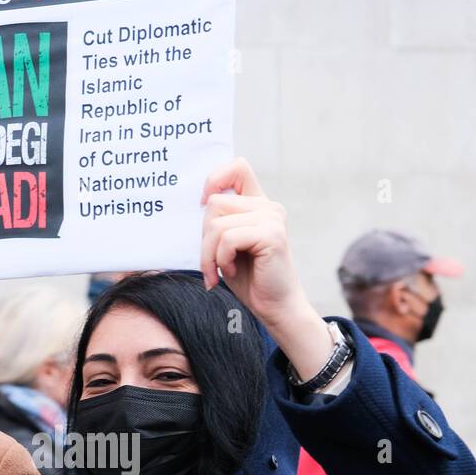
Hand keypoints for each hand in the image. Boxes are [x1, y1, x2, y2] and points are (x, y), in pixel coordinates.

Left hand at [200, 159, 304, 322]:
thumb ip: (219, 220)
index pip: (237, 167)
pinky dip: (221, 259)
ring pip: (217, 224)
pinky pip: (228, 239)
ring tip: (218, 271)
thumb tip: (200, 202)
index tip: (203, 206)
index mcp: (258, 204)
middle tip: (211, 263)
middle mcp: (267, 207)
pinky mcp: (271, 234)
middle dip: (204, 237)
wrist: (274, 306)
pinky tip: (231, 271)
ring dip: (209, 254)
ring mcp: (271, 218)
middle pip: (215, 203)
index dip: (215, 180)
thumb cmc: (249, 278)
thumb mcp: (227, 244)